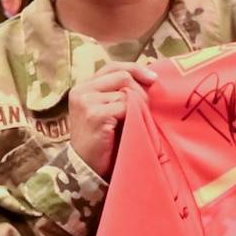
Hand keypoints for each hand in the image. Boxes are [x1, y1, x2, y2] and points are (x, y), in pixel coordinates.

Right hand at [67, 61, 159, 177]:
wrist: (85, 169)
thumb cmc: (101, 142)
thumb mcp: (107, 112)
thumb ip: (117, 94)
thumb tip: (148, 78)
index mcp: (83, 87)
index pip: (113, 67)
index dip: (135, 69)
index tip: (154, 78)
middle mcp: (82, 90)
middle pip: (122, 75)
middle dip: (141, 89)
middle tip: (147, 107)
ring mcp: (87, 101)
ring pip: (126, 92)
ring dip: (139, 105)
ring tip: (137, 120)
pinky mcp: (95, 114)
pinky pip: (125, 105)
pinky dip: (135, 114)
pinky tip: (133, 125)